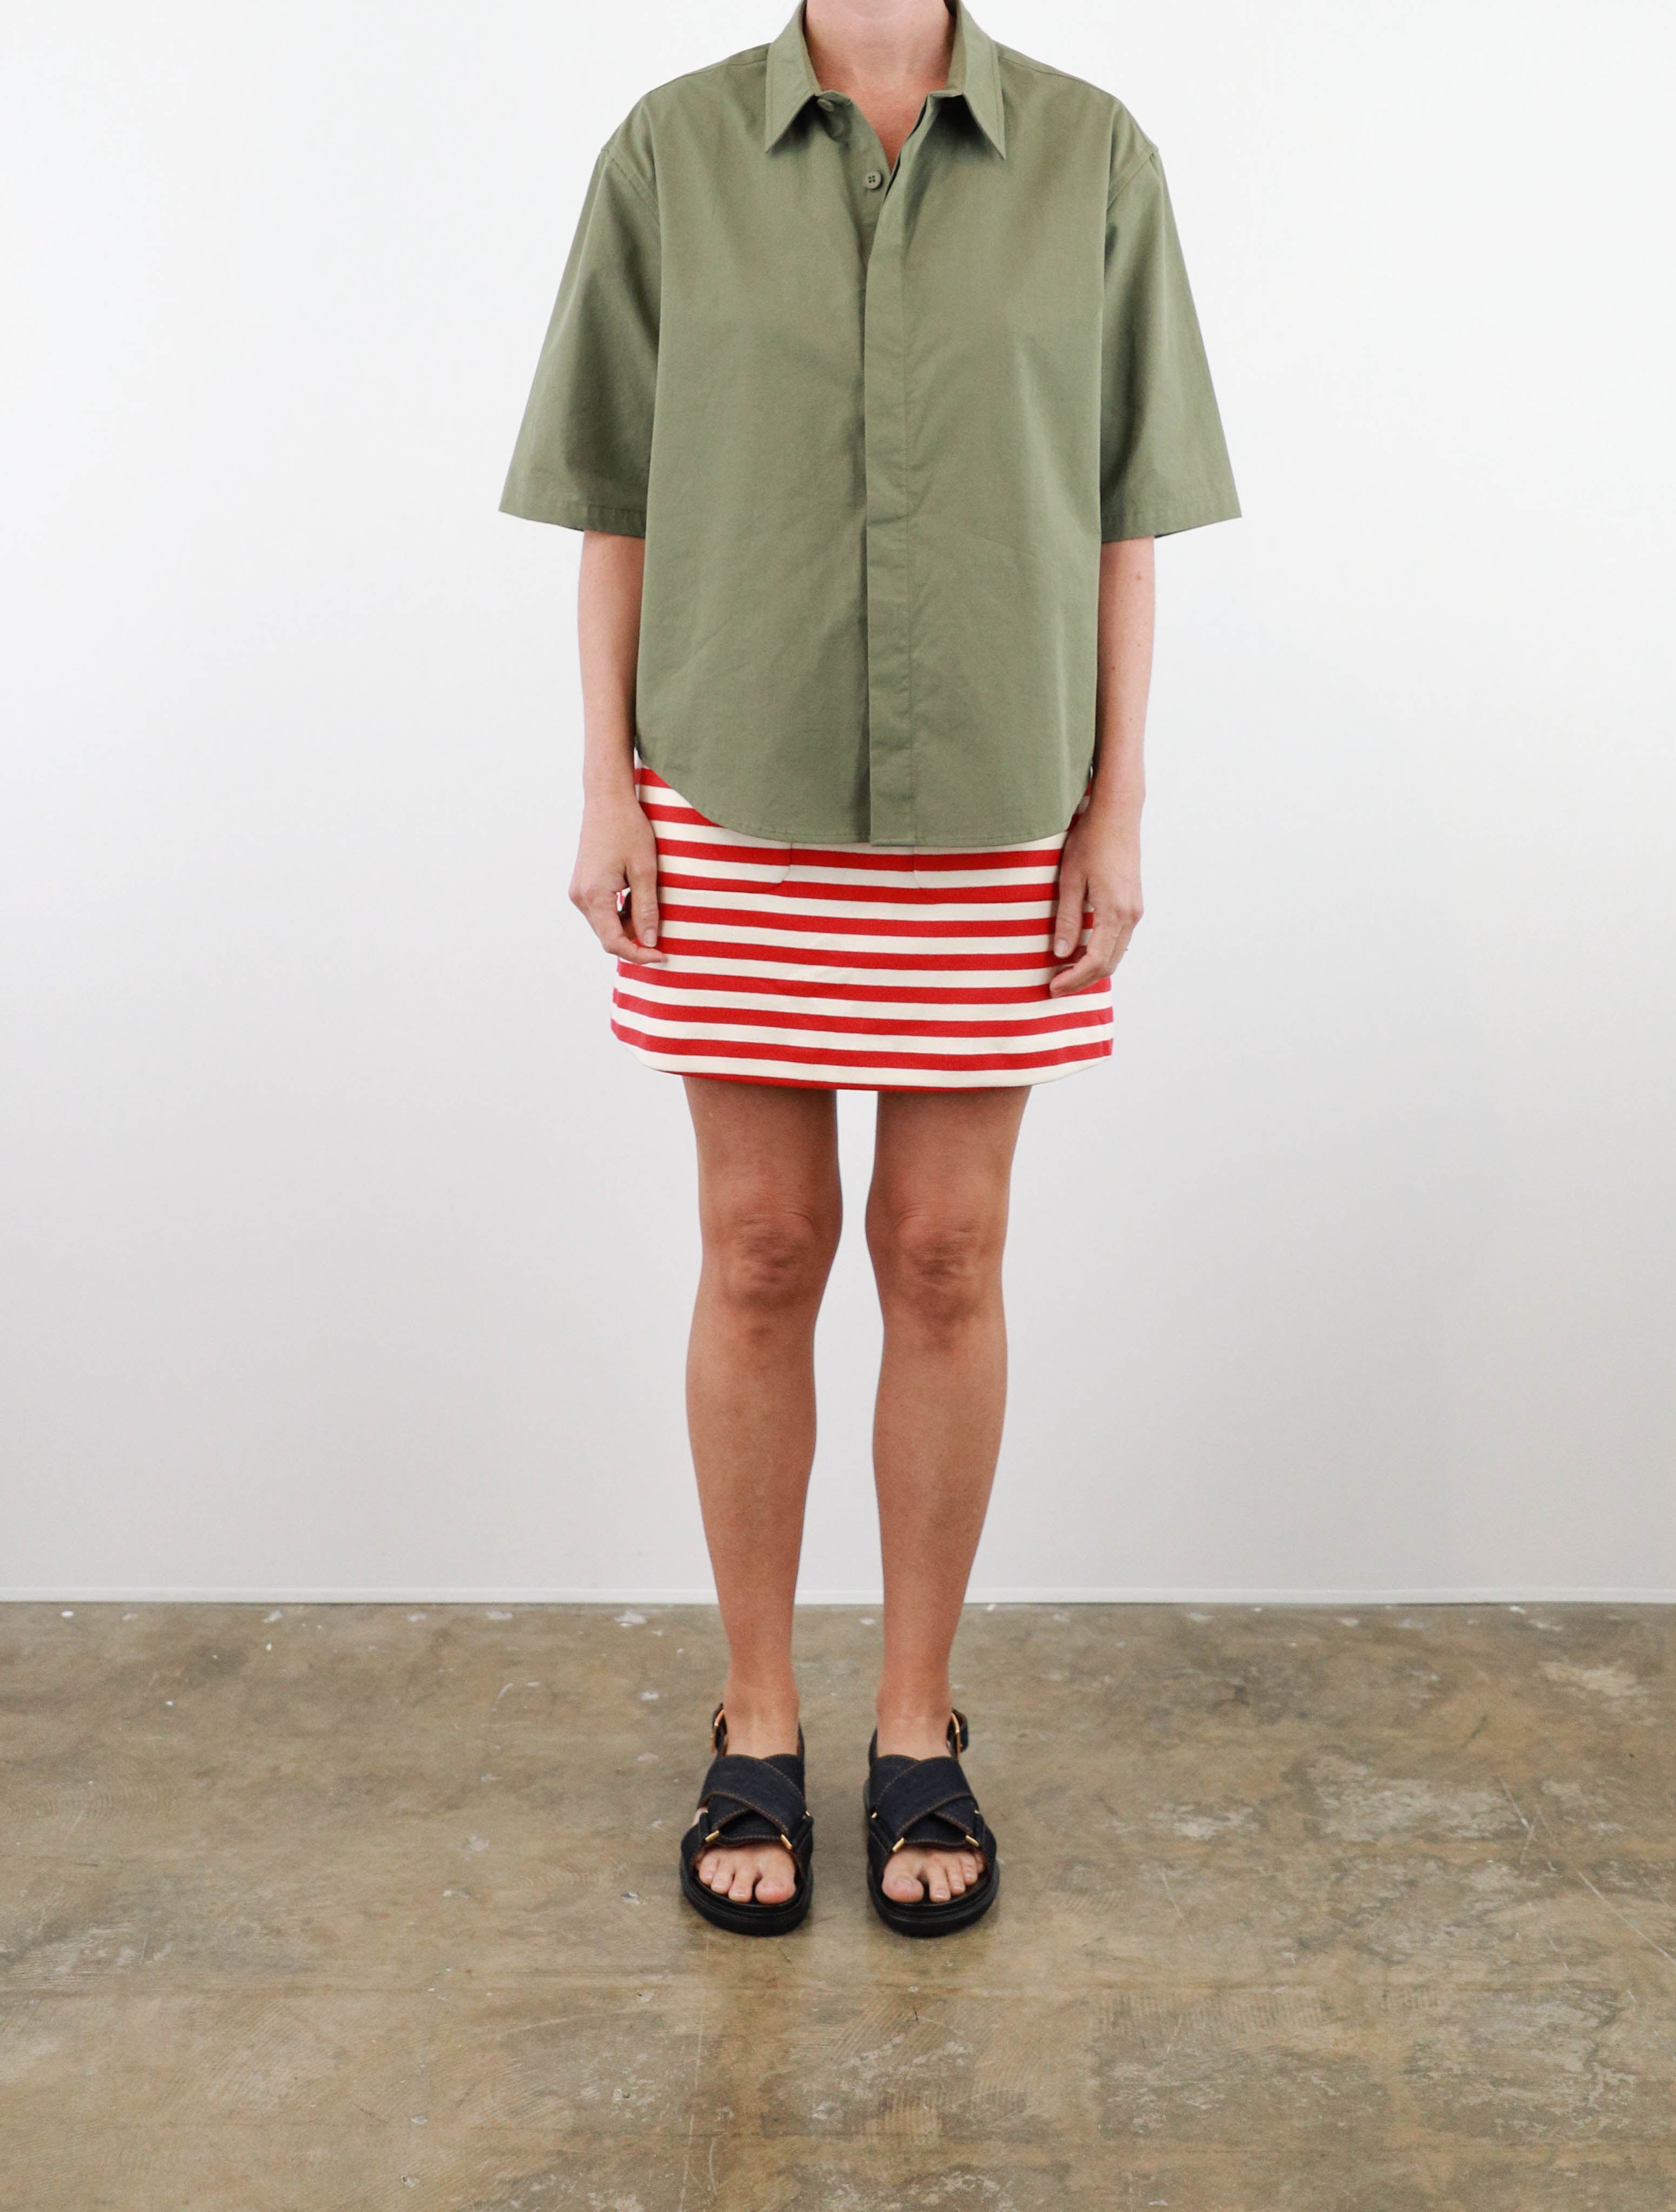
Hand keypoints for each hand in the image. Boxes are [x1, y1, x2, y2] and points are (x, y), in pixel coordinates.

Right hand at [568, 788, 668, 963]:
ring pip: (605, 924)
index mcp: (593, 896)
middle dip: (635, 941)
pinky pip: (602, 910)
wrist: (607, 800)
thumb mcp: (645, 870)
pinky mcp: (583, 884)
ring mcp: (579, 891)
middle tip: (662, 936)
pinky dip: (621, 912)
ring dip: (628, 925)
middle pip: (608, 936)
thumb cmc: (627, 828)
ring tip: (651, 907)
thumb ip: (646, 909)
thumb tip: (649, 942)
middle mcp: (580, 897)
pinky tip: (637, 897)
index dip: (639, 954)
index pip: (614, 942)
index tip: (661, 955)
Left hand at [1047, 803, 1141, 994]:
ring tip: (1065, 972)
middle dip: (1083, 980)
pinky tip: (1082, 952)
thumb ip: (1068, 919)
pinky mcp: (1133, 904)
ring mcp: (1135, 910)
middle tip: (1056, 986)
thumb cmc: (1090, 841)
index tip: (1053, 987)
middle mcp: (1130, 915)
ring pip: (1116, 954)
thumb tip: (1061, 953)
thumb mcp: (1070, 879)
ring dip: (1093, 968)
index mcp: (1114, 911)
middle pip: (1110, 964)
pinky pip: (1119, 939)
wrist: (1116, 815)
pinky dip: (1102, 953)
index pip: (1096, 961)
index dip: (1074, 979)